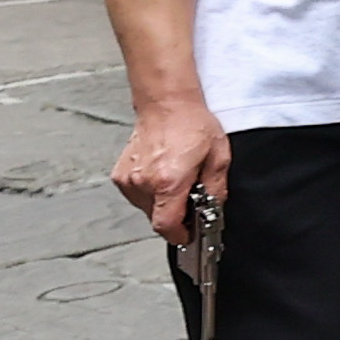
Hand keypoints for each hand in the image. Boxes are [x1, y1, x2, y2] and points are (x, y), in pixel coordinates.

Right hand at [114, 96, 229, 245]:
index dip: (179, 235)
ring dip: (162, 203)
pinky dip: (150, 192)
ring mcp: (129, 179)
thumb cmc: (192, 124)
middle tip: (189, 198)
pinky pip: (136, 195)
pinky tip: (162, 175)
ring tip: (176, 180)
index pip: (166, 226)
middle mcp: (144, 182)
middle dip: (175, 215)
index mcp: (168, 181)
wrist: (167, 104)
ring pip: (146, 208)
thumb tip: (214, 209)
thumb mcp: (218, 157)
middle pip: (157, 218)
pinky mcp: (120, 175)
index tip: (188, 235)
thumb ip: (217, 188)